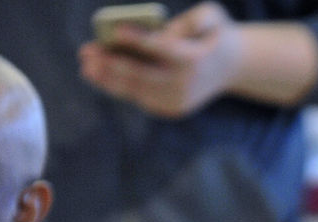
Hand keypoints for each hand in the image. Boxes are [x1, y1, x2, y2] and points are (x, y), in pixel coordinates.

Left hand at [78, 2, 242, 117]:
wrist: (230, 67)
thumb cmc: (214, 35)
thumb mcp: (213, 16)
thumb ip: (193, 20)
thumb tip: (163, 36)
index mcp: (194, 60)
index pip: (162, 49)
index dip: (138, 40)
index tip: (116, 31)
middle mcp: (184, 85)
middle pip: (142, 75)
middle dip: (111, 64)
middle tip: (88, 53)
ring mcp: (176, 101)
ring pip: (136, 91)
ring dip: (108, 80)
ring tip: (86, 67)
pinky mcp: (170, 109)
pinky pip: (139, 97)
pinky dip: (118, 87)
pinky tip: (100, 75)